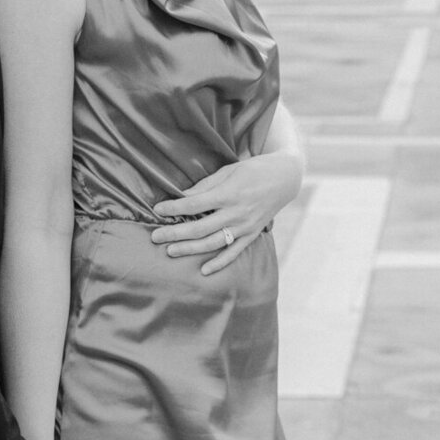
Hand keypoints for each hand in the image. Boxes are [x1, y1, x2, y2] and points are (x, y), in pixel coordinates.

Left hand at [150, 153, 303, 274]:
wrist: (284, 178)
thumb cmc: (253, 170)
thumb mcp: (229, 170)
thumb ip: (206, 185)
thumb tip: (183, 196)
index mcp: (229, 193)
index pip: (195, 204)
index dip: (175, 208)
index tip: (158, 210)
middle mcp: (236, 213)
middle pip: (200, 227)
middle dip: (175, 233)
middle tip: (155, 237)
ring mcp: (244, 226)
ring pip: (213, 243)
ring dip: (190, 249)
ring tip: (170, 251)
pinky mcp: (252, 234)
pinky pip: (234, 252)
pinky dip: (219, 263)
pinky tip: (204, 270)